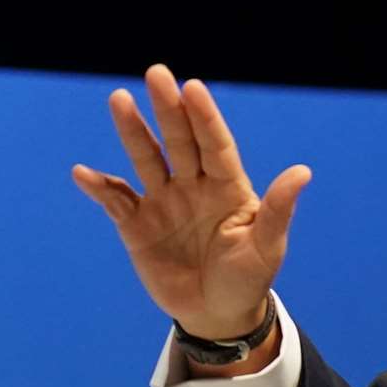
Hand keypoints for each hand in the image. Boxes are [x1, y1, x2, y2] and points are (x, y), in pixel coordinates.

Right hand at [72, 64, 311, 338]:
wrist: (218, 314)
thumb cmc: (249, 278)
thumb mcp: (266, 247)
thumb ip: (278, 210)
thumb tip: (303, 172)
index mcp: (228, 188)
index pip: (216, 145)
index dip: (205, 117)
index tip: (193, 87)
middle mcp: (194, 186)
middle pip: (179, 141)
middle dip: (168, 108)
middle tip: (157, 72)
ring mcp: (164, 203)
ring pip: (146, 159)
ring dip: (132, 131)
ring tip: (120, 99)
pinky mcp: (137, 226)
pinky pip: (116, 201)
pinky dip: (100, 187)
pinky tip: (83, 173)